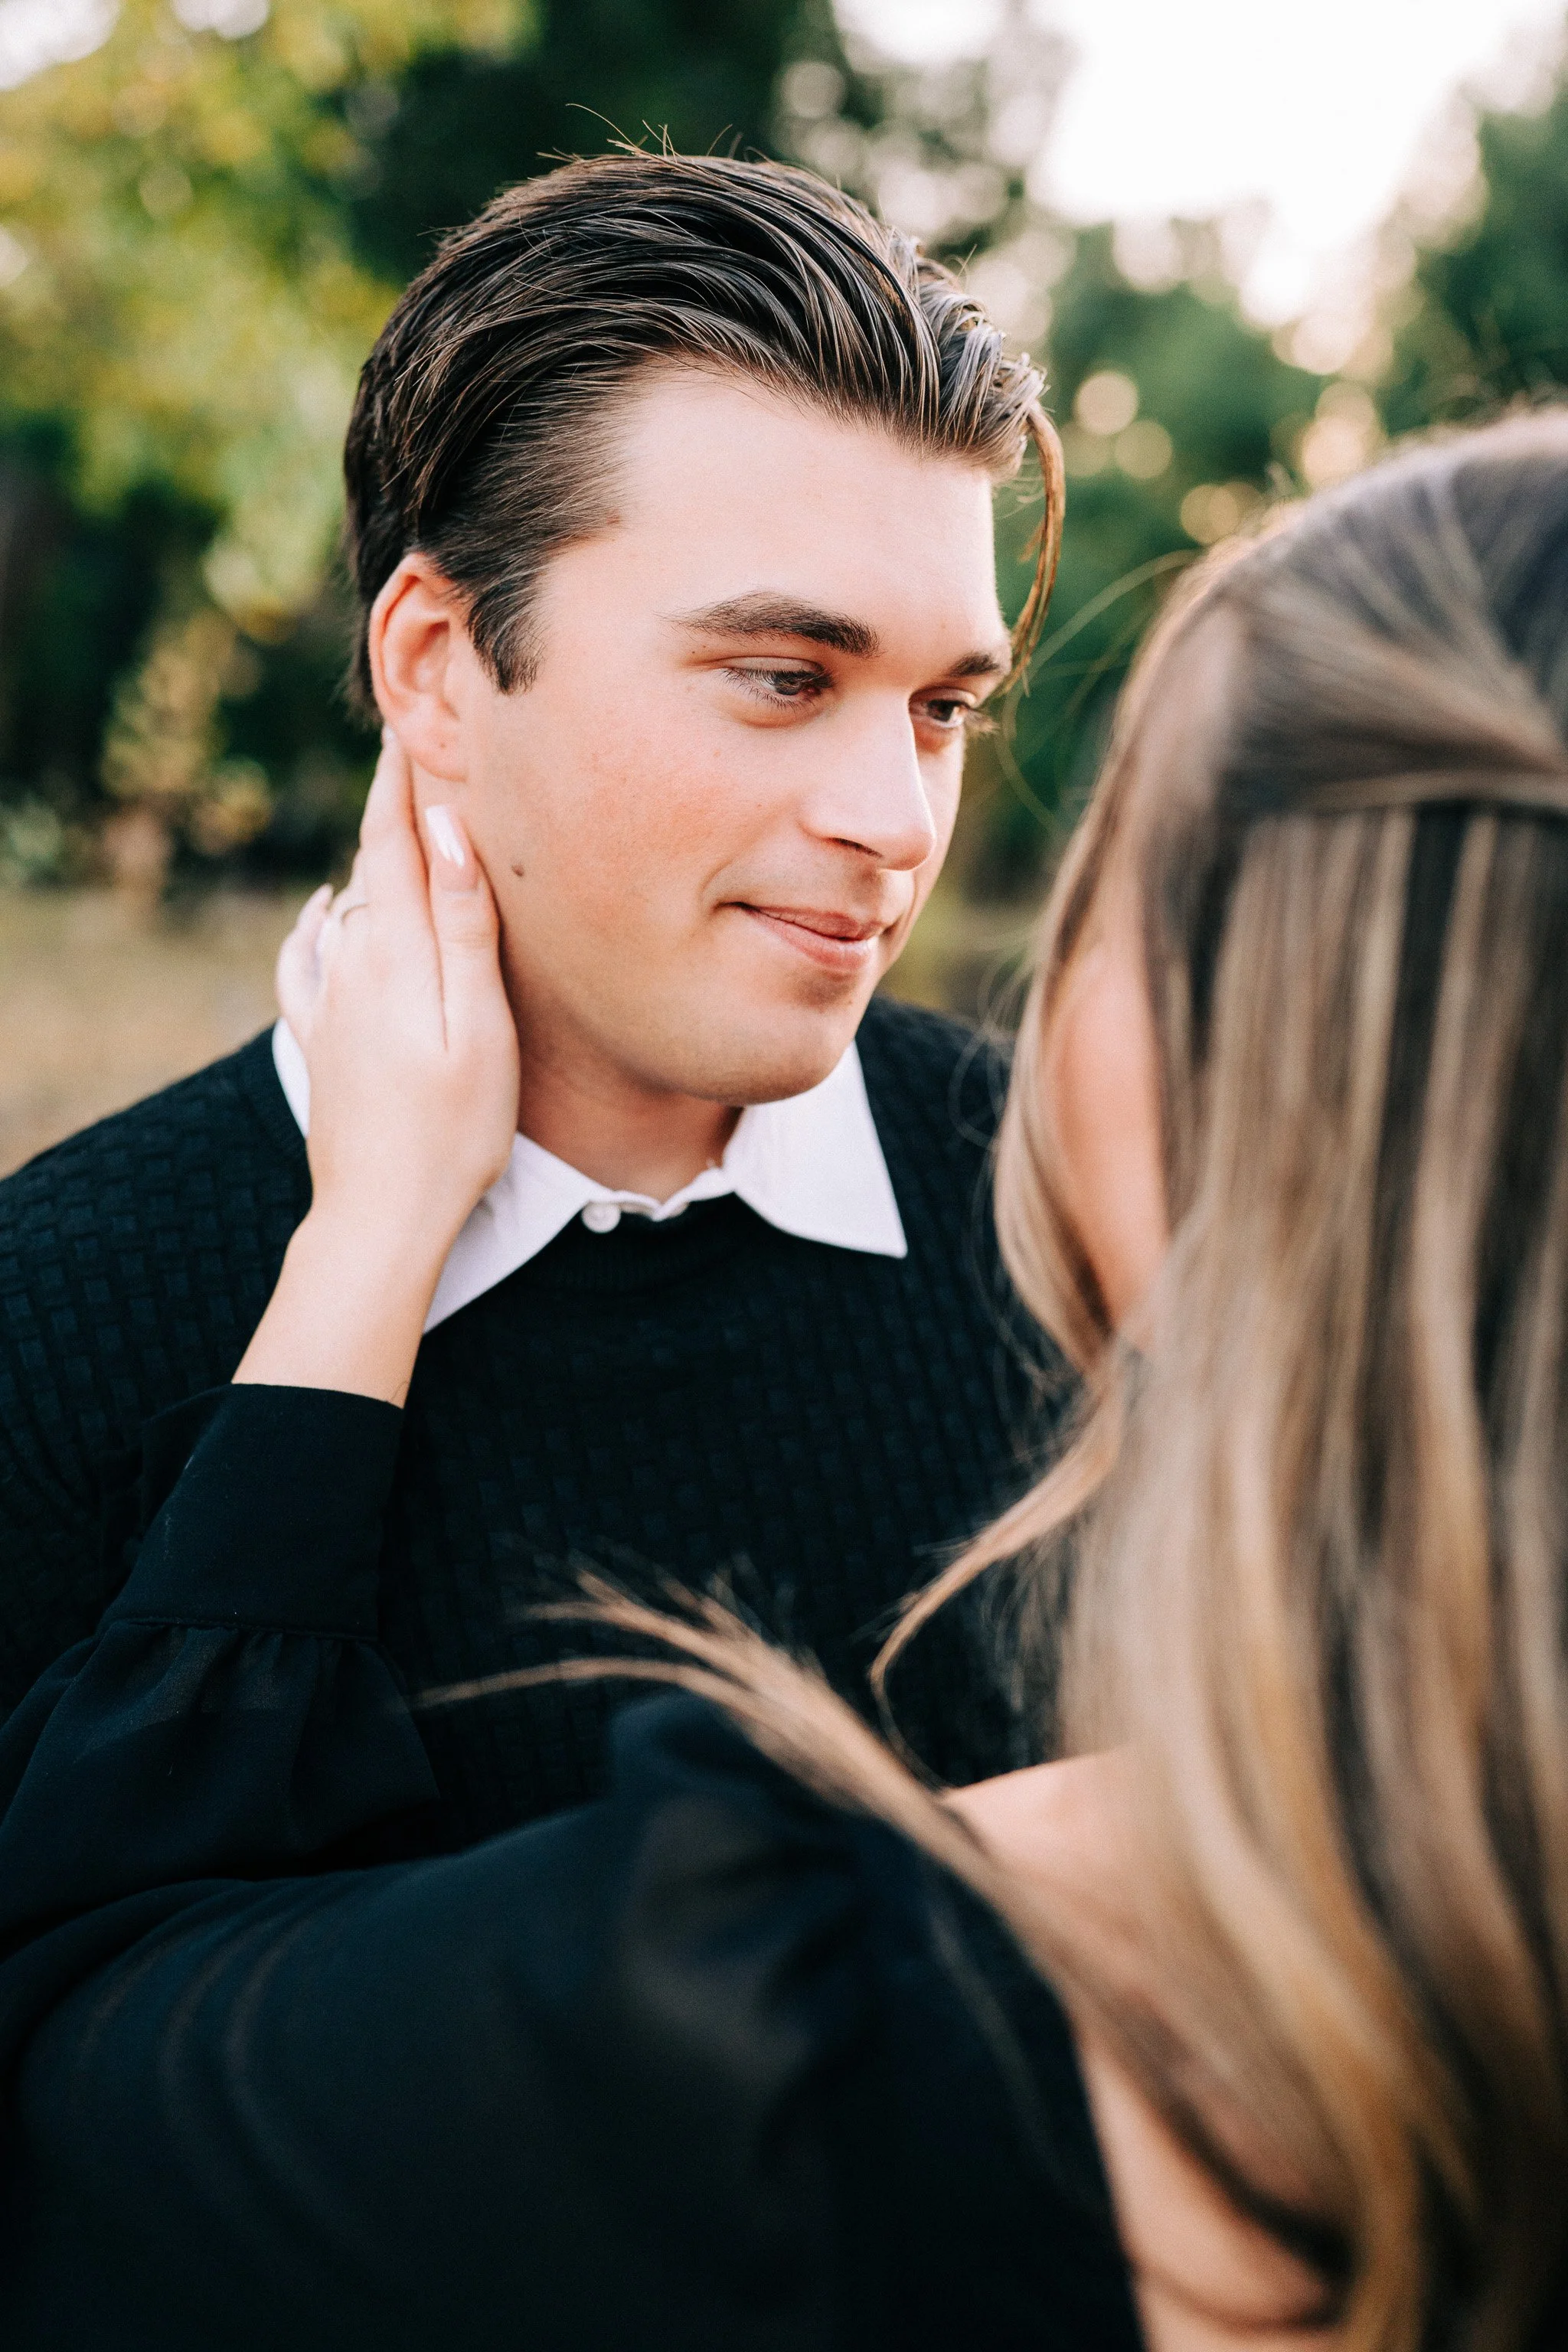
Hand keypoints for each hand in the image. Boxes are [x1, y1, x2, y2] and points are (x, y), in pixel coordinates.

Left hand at [277, 731, 518, 1258]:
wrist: (379, 1214)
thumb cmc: (453, 1130)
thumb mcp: (480, 1026)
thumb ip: (463, 928)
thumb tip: (445, 832)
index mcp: (398, 955)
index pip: (393, 841)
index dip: (399, 781)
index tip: (408, 725)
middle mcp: (352, 965)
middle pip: (371, 865)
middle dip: (390, 809)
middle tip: (409, 751)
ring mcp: (328, 1002)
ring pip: (347, 906)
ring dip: (369, 861)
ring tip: (391, 822)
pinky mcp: (318, 1037)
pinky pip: (308, 957)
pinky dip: (319, 921)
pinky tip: (322, 913)